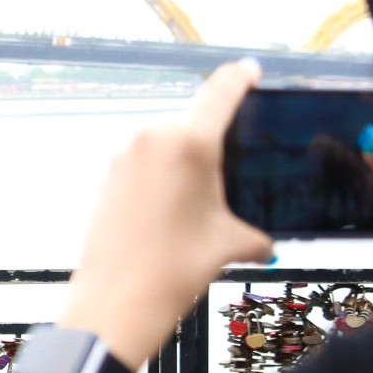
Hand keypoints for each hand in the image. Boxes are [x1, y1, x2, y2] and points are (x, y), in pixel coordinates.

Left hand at [63, 60, 273, 368]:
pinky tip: (171, 213)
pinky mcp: (108, 176)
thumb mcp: (229, 244)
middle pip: (193, 122)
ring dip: (184, 166)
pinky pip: (144, 166)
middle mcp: (153, 138)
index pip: (221, 90)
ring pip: (166, 146)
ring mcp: (125, 156)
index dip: (240, 76)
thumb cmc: (173, 269)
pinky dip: (161, 180)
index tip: (249, 69)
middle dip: (212, 143)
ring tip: (197, 207)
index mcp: (190, 141)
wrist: (115, 303)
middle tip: (229, 171)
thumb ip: (254, 235)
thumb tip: (264, 244)